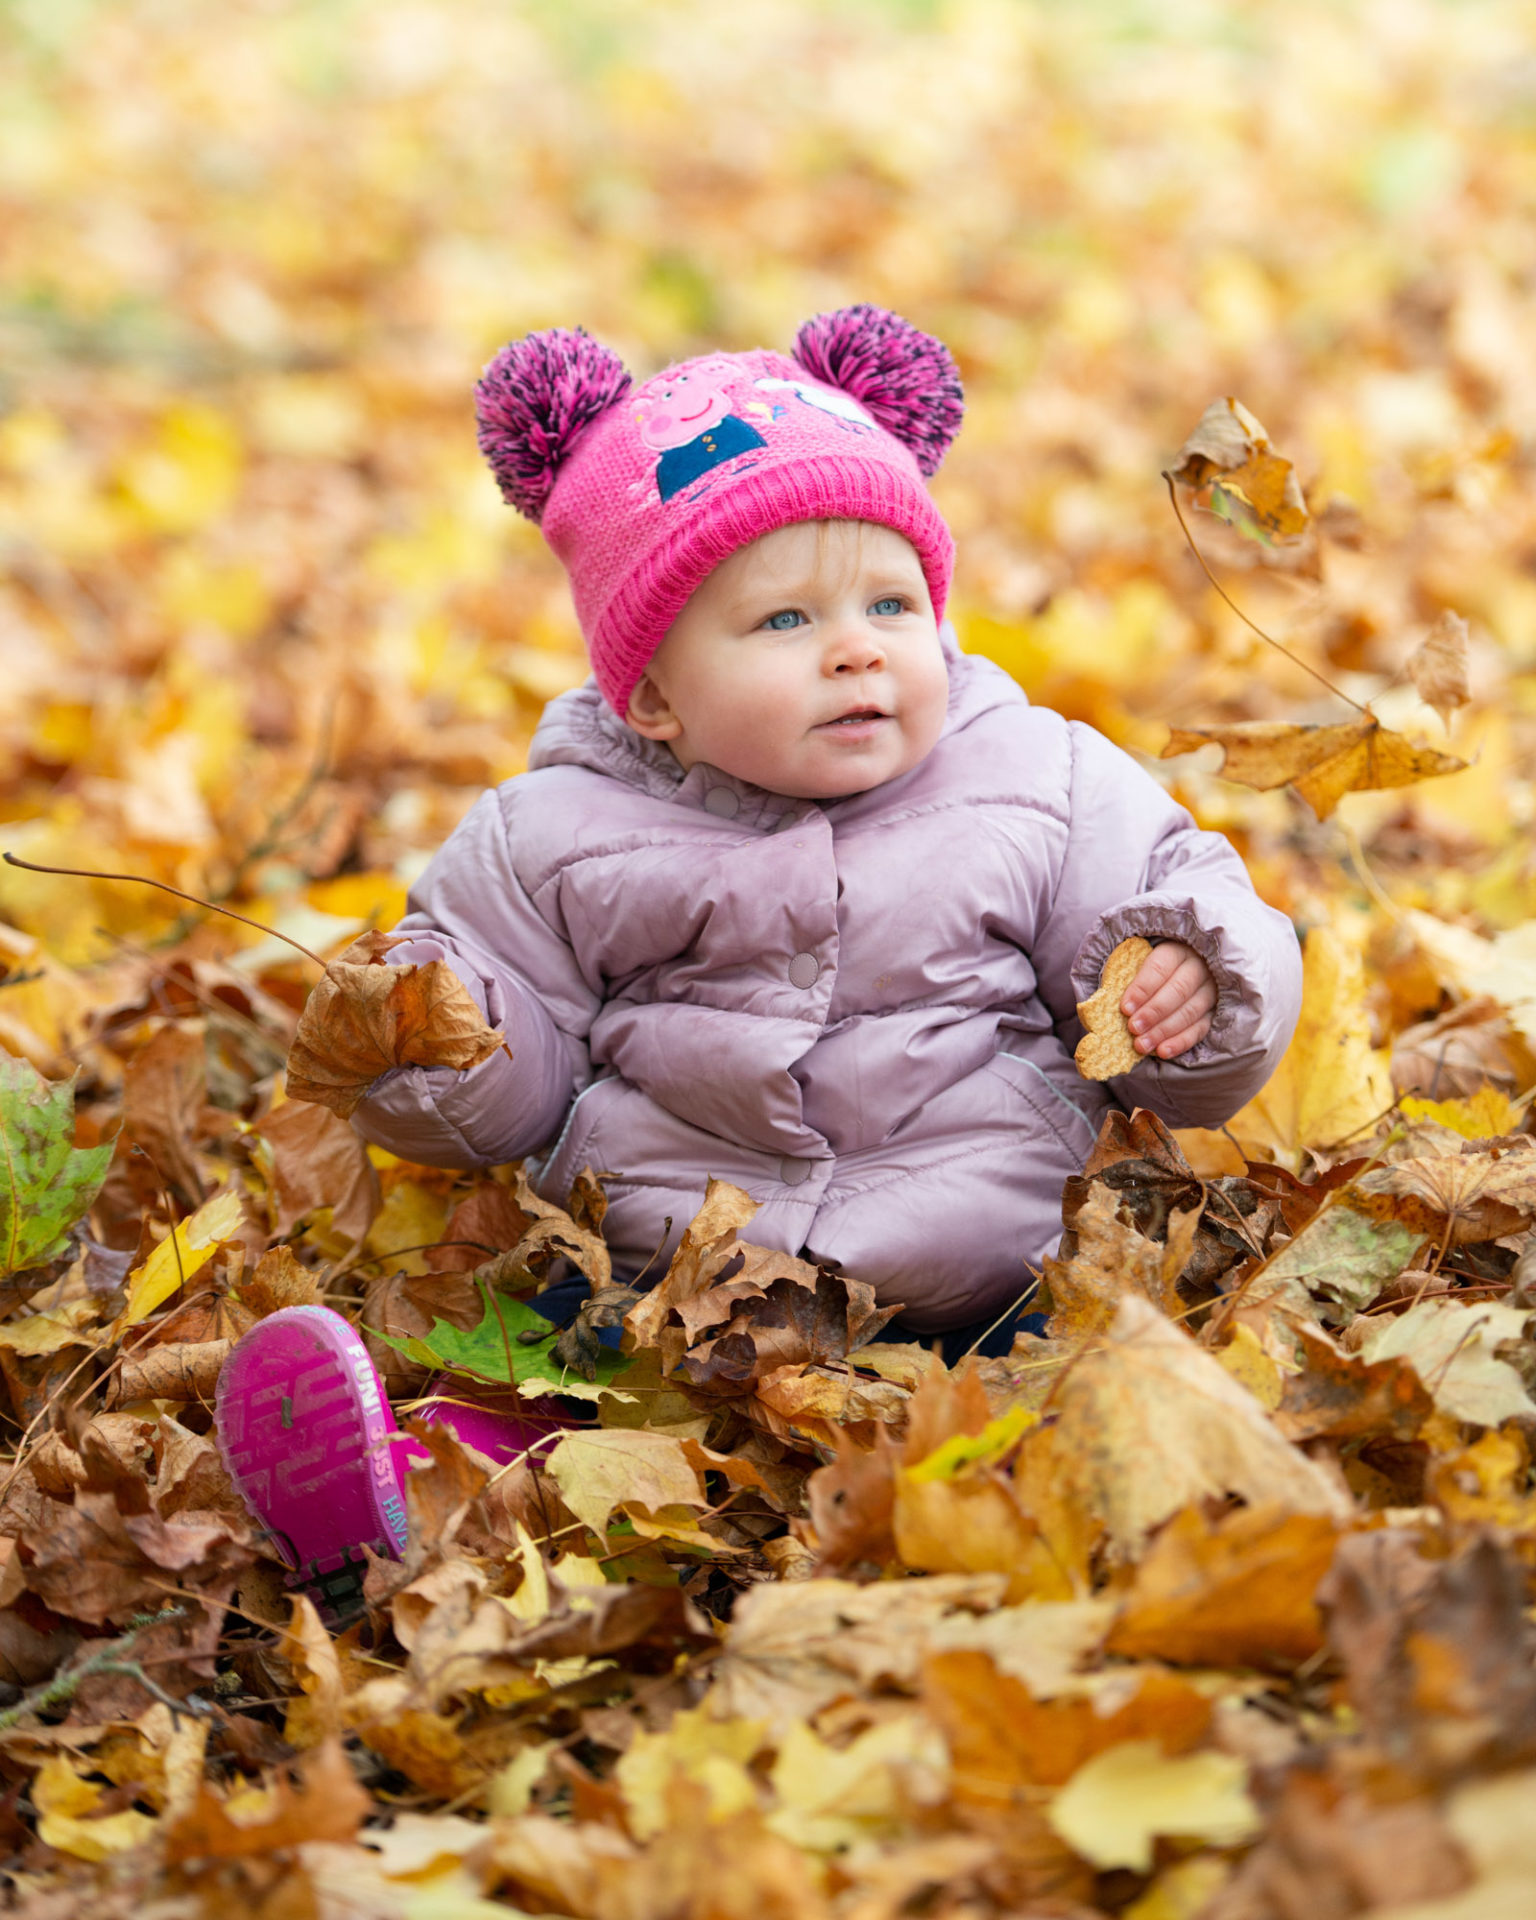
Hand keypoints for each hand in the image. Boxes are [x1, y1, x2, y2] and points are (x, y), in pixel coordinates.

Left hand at [1121, 940, 1215, 1059]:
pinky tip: (1163, 1052)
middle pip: (1178, 990)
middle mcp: (1198, 967)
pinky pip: (1200, 1028)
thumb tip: (1098, 999)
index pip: (1160, 967)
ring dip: (1164, 1030)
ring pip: (1190, 1011)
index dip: (1142, 988)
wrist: (1179, 972)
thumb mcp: (1136, 963)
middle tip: (1133, 1028)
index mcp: (1176, 950)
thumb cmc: (1150, 971)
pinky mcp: (1214, 1012)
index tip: (1125, 1008)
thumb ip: (1121, 976)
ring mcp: (1210, 990)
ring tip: (1141, 1045)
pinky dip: (1181, 1042)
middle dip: (1154, 1012)